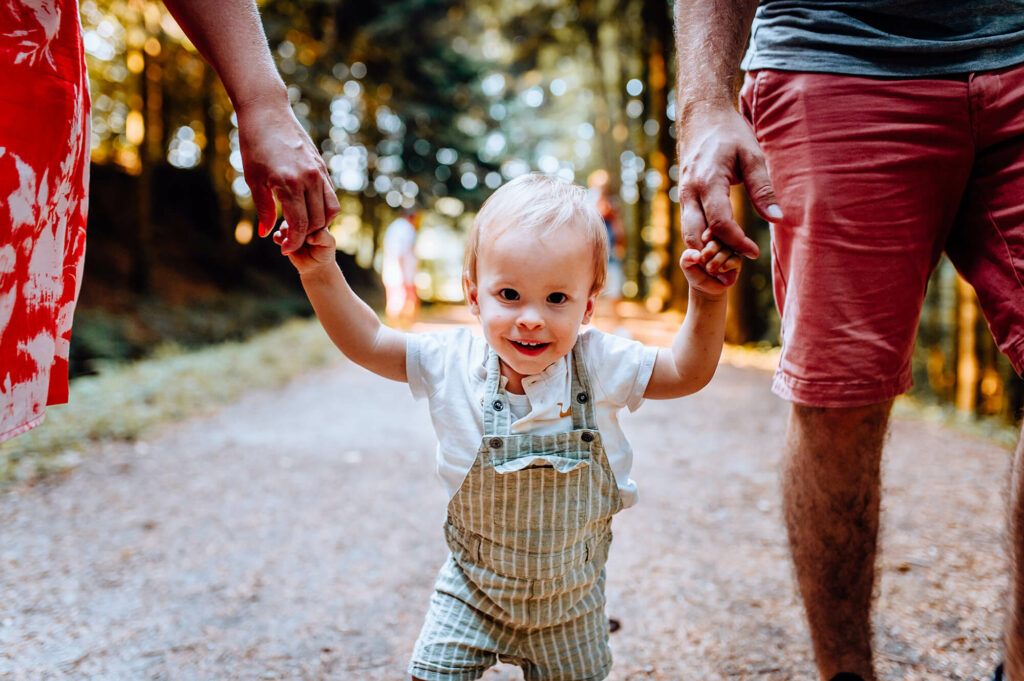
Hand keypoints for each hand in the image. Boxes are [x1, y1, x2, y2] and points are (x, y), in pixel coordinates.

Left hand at [235, 95, 340, 253]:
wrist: (267, 111)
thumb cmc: (254, 144)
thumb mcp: (253, 179)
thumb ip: (263, 209)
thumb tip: (266, 233)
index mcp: (288, 184)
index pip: (299, 225)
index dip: (293, 243)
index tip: (284, 250)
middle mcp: (308, 179)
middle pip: (317, 221)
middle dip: (305, 236)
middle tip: (291, 239)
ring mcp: (318, 171)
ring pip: (330, 209)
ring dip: (319, 223)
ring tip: (303, 226)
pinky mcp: (322, 166)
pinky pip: (330, 194)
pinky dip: (323, 208)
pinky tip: (308, 209)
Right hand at [274, 223, 336, 274]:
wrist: (315, 265)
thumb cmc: (324, 252)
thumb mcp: (328, 243)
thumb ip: (323, 236)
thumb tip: (309, 237)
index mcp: (313, 217)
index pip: (308, 215)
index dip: (310, 226)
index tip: (315, 236)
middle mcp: (300, 220)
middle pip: (293, 219)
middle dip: (299, 231)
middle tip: (307, 242)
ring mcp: (290, 228)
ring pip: (284, 226)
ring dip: (290, 237)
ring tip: (299, 245)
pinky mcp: (282, 237)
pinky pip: (277, 236)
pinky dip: (282, 241)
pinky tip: (290, 248)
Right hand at [677, 103, 780, 259]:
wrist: (702, 117)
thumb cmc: (731, 134)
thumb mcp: (753, 156)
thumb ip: (763, 189)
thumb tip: (776, 219)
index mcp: (708, 181)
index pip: (720, 223)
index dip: (736, 242)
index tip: (753, 252)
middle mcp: (689, 192)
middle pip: (696, 236)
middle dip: (714, 255)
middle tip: (736, 266)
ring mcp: (683, 196)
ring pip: (689, 234)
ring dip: (706, 251)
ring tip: (730, 258)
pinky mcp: (683, 198)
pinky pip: (689, 226)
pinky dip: (702, 240)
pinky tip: (721, 244)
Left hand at [680, 238, 740, 296]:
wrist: (703, 286)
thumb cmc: (694, 271)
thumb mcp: (686, 264)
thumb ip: (687, 257)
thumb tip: (697, 256)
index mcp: (708, 238)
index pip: (711, 230)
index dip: (710, 233)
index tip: (704, 239)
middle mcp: (720, 242)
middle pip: (721, 239)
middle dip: (712, 248)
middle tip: (703, 257)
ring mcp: (729, 251)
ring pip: (728, 249)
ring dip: (718, 258)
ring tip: (709, 268)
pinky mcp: (736, 261)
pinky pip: (735, 259)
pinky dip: (728, 264)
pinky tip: (721, 269)